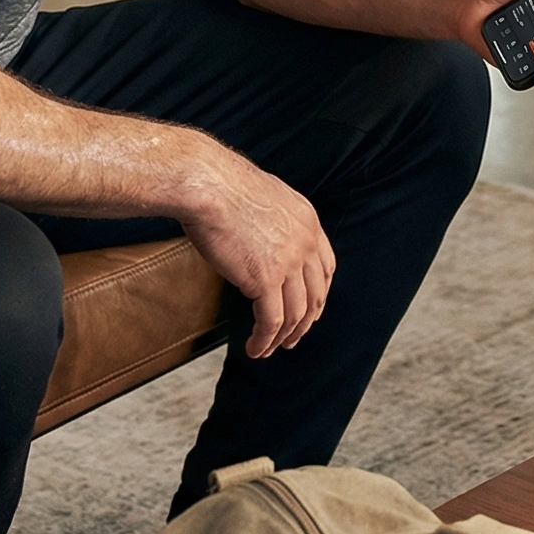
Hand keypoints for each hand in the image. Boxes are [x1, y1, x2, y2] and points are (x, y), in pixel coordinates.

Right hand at [174, 138, 334, 357]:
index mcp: (308, 220)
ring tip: (268, 349)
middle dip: (305, 321)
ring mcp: (288, 262)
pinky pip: (271, 321)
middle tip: (292, 337)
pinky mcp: (265, 280)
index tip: (308, 309)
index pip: (326, 267)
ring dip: (283, 337)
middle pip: (316, 295)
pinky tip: (255, 348)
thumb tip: (264, 236)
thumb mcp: (265, 197)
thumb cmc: (223, 186)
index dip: (318, 293)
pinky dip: (264, 340)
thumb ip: (275, 220)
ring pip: (295, 314)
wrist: (208, 184)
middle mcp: (305, 242)